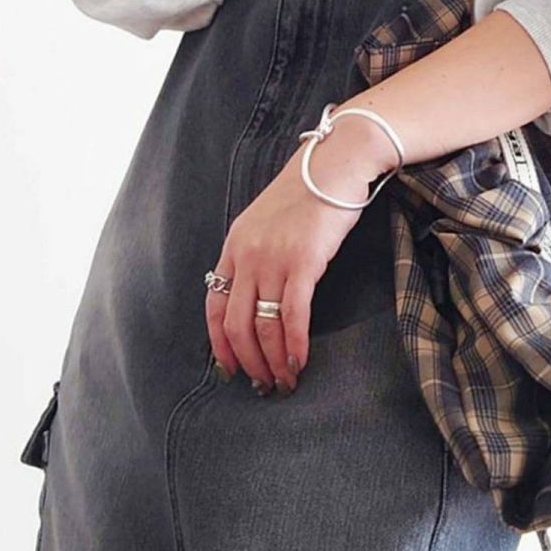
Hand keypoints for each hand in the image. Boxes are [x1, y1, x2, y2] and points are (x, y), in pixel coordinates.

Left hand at [204, 122, 383, 393]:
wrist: (335, 164)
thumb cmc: (308, 191)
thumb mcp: (267, 220)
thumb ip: (257, 253)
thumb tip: (258, 293)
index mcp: (234, 245)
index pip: (214, 305)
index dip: (220, 344)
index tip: (231, 369)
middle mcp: (247, 254)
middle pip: (236, 324)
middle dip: (248, 363)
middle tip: (262, 386)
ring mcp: (273, 258)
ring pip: (263, 326)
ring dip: (273, 361)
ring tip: (285, 382)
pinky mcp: (303, 261)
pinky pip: (292, 316)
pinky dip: (294, 345)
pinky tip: (300, 362)